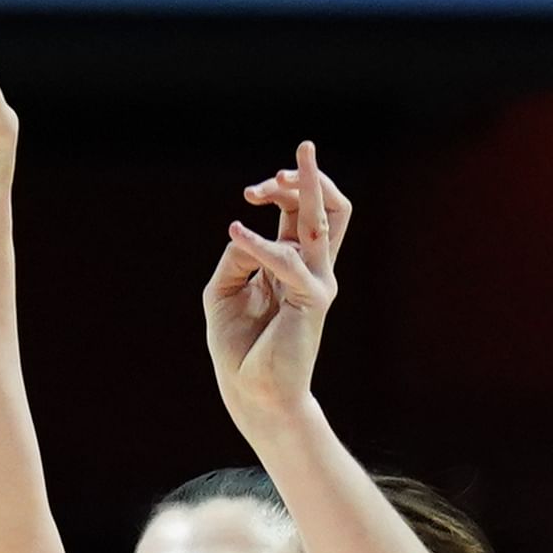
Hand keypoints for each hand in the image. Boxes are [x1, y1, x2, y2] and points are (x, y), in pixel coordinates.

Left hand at [204, 141, 348, 424]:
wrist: (253, 393)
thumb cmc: (239, 345)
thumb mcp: (224, 290)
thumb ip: (236, 258)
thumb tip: (243, 232)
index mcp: (292, 264)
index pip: (301, 212)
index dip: (280, 191)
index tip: (250, 193)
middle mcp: (312, 269)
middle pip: (329, 208)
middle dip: (310, 177)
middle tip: (291, 159)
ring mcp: (316, 282)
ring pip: (326, 222)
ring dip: (307, 191)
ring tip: (282, 172)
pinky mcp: (312, 300)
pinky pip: (287, 261)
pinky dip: (260, 245)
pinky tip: (237, 232)